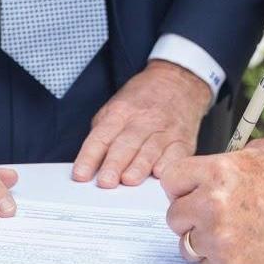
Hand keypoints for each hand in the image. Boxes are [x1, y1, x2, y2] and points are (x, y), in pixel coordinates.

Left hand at [72, 59, 213, 187]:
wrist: (178, 81)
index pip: (101, 137)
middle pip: (125, 144)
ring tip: (129, 181)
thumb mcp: (116, 107)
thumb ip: (103, 134)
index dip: (89, 157)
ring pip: (150, 150)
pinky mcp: (183, 140)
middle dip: (114, 164)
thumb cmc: (142, 100)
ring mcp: (164, 130)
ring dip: (139, 167)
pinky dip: (169, 165)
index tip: (80, 175)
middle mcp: (142, 120)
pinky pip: (176, 154)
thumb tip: (89, 167)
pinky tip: (161, 174)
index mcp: (120, 112)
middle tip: (105, 182)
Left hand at [161, 151, 263, 263]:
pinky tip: (243, 250)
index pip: (172, 180)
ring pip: (185, 244)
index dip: (182, 188)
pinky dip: (219, 263)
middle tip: (219, 218)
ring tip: (234, 235)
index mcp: (218, 172)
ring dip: (203, 242)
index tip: (192, 195)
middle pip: (174, 215)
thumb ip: (214, 169)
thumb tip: (185, 182)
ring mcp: (219, 238)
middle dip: (191, 217)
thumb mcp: (254, 161)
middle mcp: (213, 203)